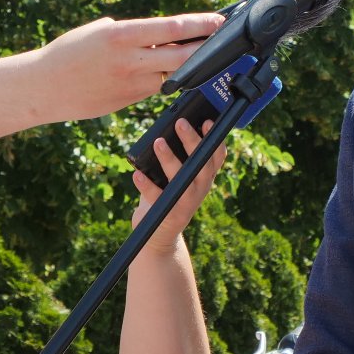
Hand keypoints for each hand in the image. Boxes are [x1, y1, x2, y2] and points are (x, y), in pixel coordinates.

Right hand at [29, 14, 223, 119]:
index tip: (219, 20)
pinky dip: (165, 79)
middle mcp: (130, 60)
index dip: (200, 24)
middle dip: (207, 48)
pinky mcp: (129, 101)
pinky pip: (155, 87)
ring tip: (204, 55)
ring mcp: (131, 84)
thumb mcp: (98, 31)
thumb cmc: (69, 52)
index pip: (172, 27)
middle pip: (182, 56)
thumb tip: (160, 36)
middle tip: (225, 41)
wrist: (44, 87)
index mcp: (121, 35)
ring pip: (172, 75)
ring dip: (189, 67)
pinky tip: (171, 72)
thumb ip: (130, 34)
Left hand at [132, 118, 223, 251]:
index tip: (208, 121)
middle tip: (180, 123)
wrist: (159, 232)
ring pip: (182, 179)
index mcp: (204, 178)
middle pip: (201, 163)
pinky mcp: (167, 213)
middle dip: (192, 141)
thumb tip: (167, 129)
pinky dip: (146, 185)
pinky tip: (137, 174)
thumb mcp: (178, 176)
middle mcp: (199, 189)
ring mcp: (185, 203)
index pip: (217, 157)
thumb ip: (179, 157)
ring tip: (158, 142)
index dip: (216, 139)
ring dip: (170, 159)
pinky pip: (157, 197)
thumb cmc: (167, 195)